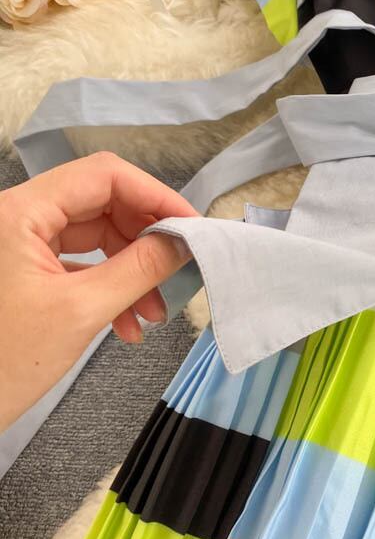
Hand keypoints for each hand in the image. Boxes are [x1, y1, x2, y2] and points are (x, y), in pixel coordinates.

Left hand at [0, 152, 198, 431]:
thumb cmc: (1, 363)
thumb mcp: (82, 311)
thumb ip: (139, 269)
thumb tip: (184, 243)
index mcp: (20, 212)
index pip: (104, 175)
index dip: (155, 196)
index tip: (190, 227)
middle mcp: (18, 217)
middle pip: (103, 203)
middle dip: (146, 239)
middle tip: (179, 267)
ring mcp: (21, 243)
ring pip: (97, 236)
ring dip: (133, 271)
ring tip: (153, 312)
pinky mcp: (26, 268)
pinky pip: (82, 263)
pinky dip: (111, 287)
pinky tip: (128, 322)